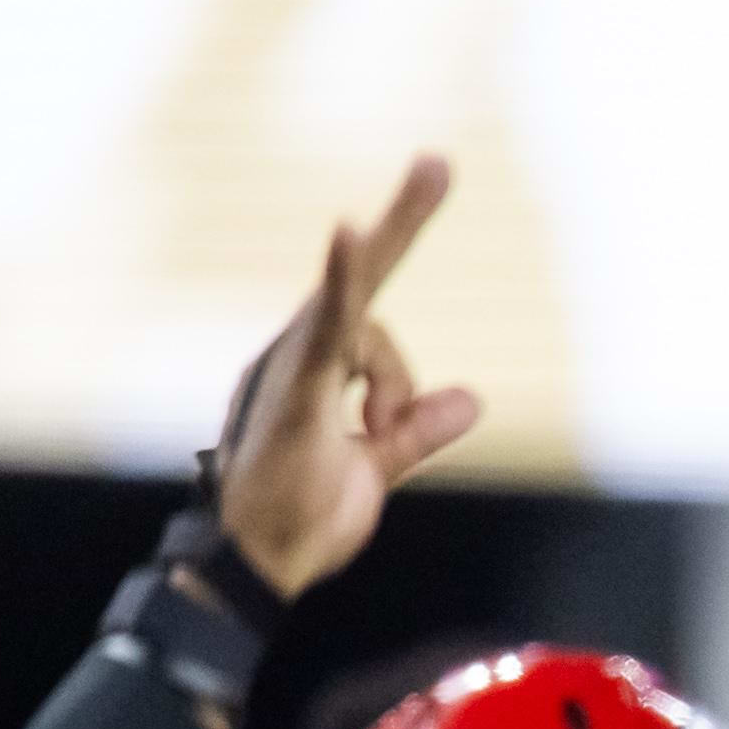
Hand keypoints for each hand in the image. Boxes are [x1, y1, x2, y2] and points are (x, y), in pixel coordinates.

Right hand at [214, 156, 482, 600]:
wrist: (258, 567)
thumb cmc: (299, 516)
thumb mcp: (376, 468)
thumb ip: (416, 430)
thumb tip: (470, 400)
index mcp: (319, 365)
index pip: (367, 303)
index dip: (393, 242)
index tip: (430, 176)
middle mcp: (301, 353)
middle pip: (361, 280)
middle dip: (402, 221)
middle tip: (440, 161)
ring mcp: (293, 367)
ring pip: (367, 333)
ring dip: (390, 394)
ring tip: (369, 440)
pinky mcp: (294, 392)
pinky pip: (326, 332)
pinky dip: (339, 285)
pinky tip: (350, 232)